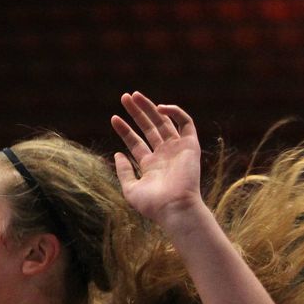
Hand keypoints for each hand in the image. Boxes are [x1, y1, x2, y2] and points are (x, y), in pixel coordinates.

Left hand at [111, 91, 202, 224]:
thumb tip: (117, 154)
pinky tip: (159, 108)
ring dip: (150, 107)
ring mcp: (177, 149)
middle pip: (149, 128)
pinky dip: (175, 112)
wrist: (175, 207)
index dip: (125, 129)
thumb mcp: (130, 188)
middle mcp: (164, 154)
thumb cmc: (153, 204)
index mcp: (150, 165)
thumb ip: (124, 171)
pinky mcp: (190, 145)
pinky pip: (186, 123)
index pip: (136, 142)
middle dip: (136, 112)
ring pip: (164, 122)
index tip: (113, 118)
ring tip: (134, 95)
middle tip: (125, 97)